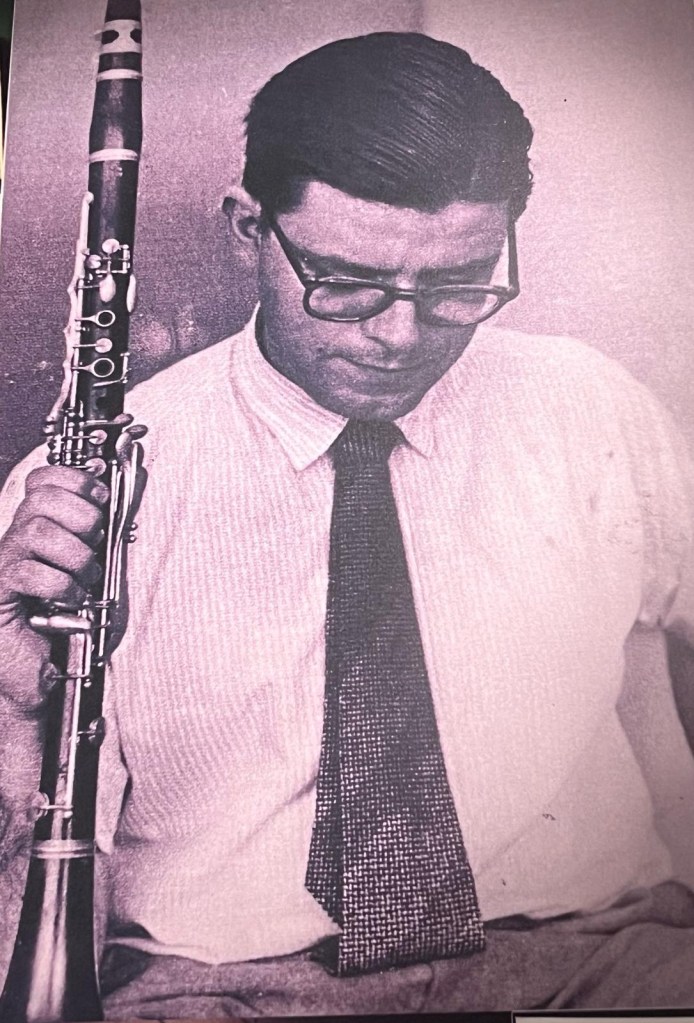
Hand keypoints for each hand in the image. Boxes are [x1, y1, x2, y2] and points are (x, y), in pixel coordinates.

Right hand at [0, 465, 108, 712]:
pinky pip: (28, 573)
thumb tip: (112, 501)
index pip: (42, 480)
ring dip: (74, 555)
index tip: (100, 496)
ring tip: (84, 579)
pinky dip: (59, 585)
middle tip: (95, 543)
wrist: (36, 669)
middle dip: (82, 516)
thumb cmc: (64, 618)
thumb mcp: (86, 570)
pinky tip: (69, 601)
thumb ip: (94, 537)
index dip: (74, 479)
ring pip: (36, 531)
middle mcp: (15, 539)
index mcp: (36, 527)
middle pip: (41, 498)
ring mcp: (3, 563)